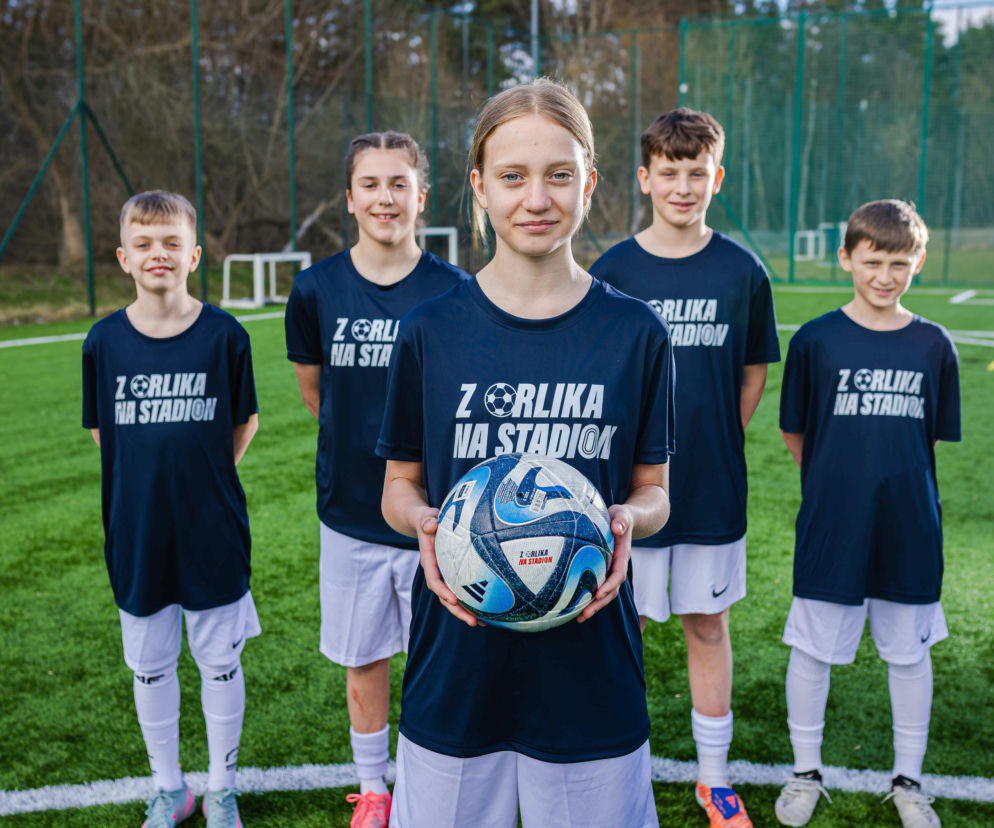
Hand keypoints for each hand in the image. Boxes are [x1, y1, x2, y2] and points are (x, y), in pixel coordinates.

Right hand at [415, 507, 480, 626]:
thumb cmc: (429, 520)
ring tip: (481, 623)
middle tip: (473, 621)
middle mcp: (436, 573)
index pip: (434, 580)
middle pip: (444, 597)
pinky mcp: (452, 576)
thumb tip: (431, 525)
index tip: (453, 600)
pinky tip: (484, 612)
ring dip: (465, 612)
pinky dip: (470, 603)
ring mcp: (444, 576)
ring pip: (452, 599)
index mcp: (429, 561)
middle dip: (458, 611)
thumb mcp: (427, 517)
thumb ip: (427, 521)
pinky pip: (460, 592)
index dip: (443, 591)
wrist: (426, 523)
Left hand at [578, 504, 631, 622]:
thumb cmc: (621, 517)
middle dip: (599, 604)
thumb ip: (621, 520)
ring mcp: (611, 570)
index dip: (610, 585)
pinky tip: (575, 607)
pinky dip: (589, 599)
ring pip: (605, 593)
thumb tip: (617, 527)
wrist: (624, 520)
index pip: (618, 574)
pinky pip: (598, 587)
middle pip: (612, 590)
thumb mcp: (622, 514)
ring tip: (579, 618)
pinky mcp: (603, 571)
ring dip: (594, 606)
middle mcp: (618, 566)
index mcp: (622, 555)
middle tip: (585, 614)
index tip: (599, 594)